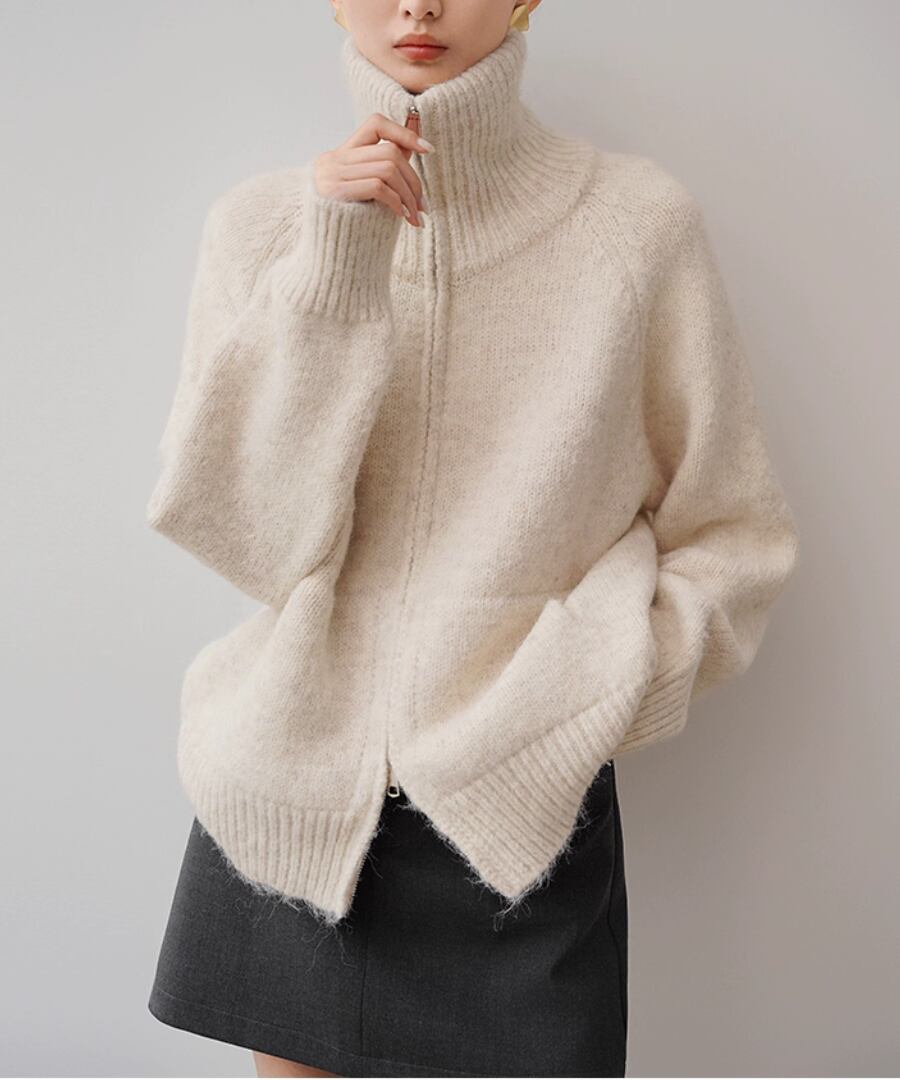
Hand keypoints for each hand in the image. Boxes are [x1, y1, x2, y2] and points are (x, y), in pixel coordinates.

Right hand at [312, 112, 432, 226]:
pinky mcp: (334, 192)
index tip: (428, 149)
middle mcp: (333, 160)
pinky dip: (396, 201)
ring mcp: (331, 174)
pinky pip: (378, 186)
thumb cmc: (348, 226)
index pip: (376, 124)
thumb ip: (384, 168)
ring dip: (408, 195)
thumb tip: (414, 147)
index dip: (404, 133)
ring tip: (414, 217)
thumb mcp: (365, 191)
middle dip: (414, 180)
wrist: (323, 254)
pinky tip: (401, 217)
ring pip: (388, 168)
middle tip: (423, 207)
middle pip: (389, 152)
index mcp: (341, 155)